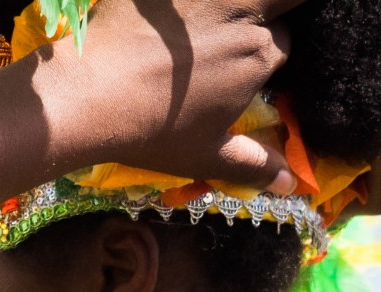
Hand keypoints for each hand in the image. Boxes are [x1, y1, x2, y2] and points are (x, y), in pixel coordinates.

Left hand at [67, 0, 303, 193]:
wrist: (90, 94)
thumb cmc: (152, 131)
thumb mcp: (206, 156)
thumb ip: (252, 164)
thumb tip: (290, 184)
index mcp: (256, 55)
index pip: (286, 42)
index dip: (274, 51)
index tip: (254, 63)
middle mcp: (238, 12)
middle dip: (278, 9)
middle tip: (249, 29)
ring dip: (237, 2)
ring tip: (213, 22)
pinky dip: (188, 3)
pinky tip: (177, 12)